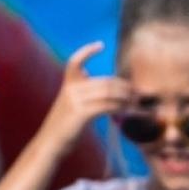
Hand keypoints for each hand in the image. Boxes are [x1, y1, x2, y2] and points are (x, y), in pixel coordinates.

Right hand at [35, 42, 132, 157]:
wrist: (50, 144)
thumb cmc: (64, 128)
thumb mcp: (70, 107)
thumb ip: (83, 95)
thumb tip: (101, 87)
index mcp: (68, 85)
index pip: (75, 61)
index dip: (87, 51)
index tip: (100, 45)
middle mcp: (71, 89)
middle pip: (104, 82)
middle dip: (124, 86)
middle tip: (137, 93)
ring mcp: (75, 100)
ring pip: (108, 93)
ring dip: (126, 98)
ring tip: (137, 104)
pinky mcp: (80, 113)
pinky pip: (106, 106)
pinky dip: (120, 108)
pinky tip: (128, 112)